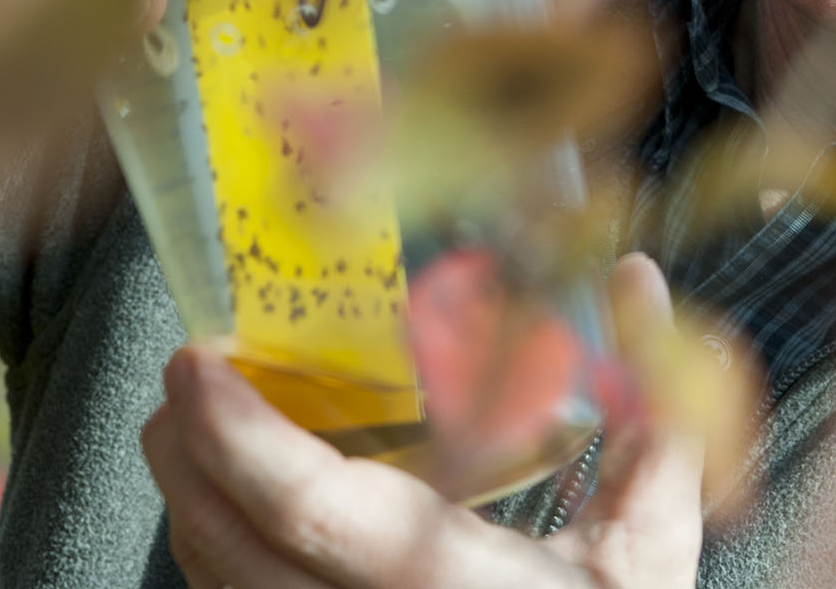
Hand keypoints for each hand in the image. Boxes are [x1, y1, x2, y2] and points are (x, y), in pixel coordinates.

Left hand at [141, 253, 703, 588]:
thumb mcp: (655, 543)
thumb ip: (651, 414)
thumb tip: (635, 278)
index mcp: (451, 585)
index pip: (316, 513)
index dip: (242, 437)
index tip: (200, 365)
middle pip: (231, 555)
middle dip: (186, 459)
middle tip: (179, 379)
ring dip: (191, 504)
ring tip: (190, 428)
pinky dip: (222, 556)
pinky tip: (230, 508)